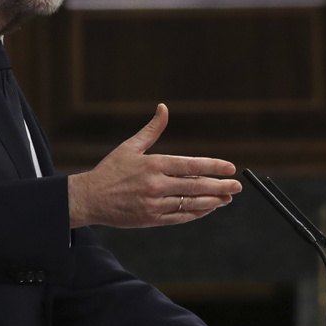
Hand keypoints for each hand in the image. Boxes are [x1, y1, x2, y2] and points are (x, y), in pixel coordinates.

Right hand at [67, 104, 240, 228]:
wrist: (89, 198)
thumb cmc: (110, 170)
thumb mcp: (130, 146)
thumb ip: (152, 129)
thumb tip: (164, 107)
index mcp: (153, 164)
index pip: (191, 165)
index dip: (213, 166)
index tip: (230, 167)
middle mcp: (156, 184)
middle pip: (195, 186)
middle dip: (220, 186)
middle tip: (237, 186)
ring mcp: (154, 203)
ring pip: (190, 203)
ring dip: (212, 201)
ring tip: (227, 198)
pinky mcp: (151, 219)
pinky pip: (180, 217)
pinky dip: (196, 213)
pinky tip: (208, 208)